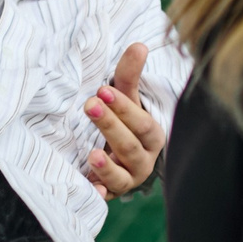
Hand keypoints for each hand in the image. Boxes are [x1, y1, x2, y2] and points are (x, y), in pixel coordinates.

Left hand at [85, 43, 165, 197]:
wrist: (117, 155)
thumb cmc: (123, 121)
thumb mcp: (125, 98)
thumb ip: (129, 75)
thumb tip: (139, 45)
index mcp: (152, 136)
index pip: (141, 122)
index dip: (124, 108)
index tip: (103, 90)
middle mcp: (143, 160)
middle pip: (130, 145)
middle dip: (110, 126)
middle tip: (89, 105)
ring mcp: (127, 179)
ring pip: (121, 175)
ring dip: (107, 167)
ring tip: (93, 155)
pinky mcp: (109, 192)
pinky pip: (106, 196)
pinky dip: (100, 195)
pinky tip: (91, 190)